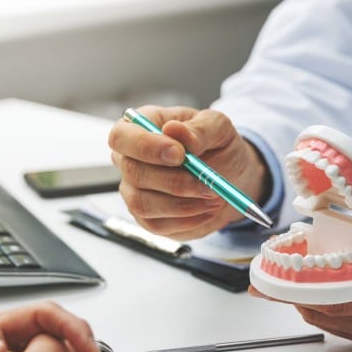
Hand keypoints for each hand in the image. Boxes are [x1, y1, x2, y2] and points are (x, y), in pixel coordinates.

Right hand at [108, 105, 269, 239]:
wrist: (230, 178)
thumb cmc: (218, 146)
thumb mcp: (218, 128)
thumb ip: (199, 128)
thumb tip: (174, 130)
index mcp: (141, 128)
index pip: (122, 136)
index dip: (146, 146)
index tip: (179, 155)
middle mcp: (129, 159)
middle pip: (133, 173)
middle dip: (175, 182)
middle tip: (209, 184)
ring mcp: (134, 190)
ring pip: (142, 203)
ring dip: (183, 204)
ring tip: (214, 196)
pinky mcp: (146, 217)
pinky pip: (157, 224)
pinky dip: (187, 220)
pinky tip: (207, 209)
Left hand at [251, 222, 351, 349]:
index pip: (335, 295)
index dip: (299, 283)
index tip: (272, 270)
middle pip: (326, 311)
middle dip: (293, 292)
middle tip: (265, 272)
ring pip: (333, 320)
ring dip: (305, 301)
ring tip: (282, 278)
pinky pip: (347, 326)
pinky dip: (325, 308)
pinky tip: (316, 290)